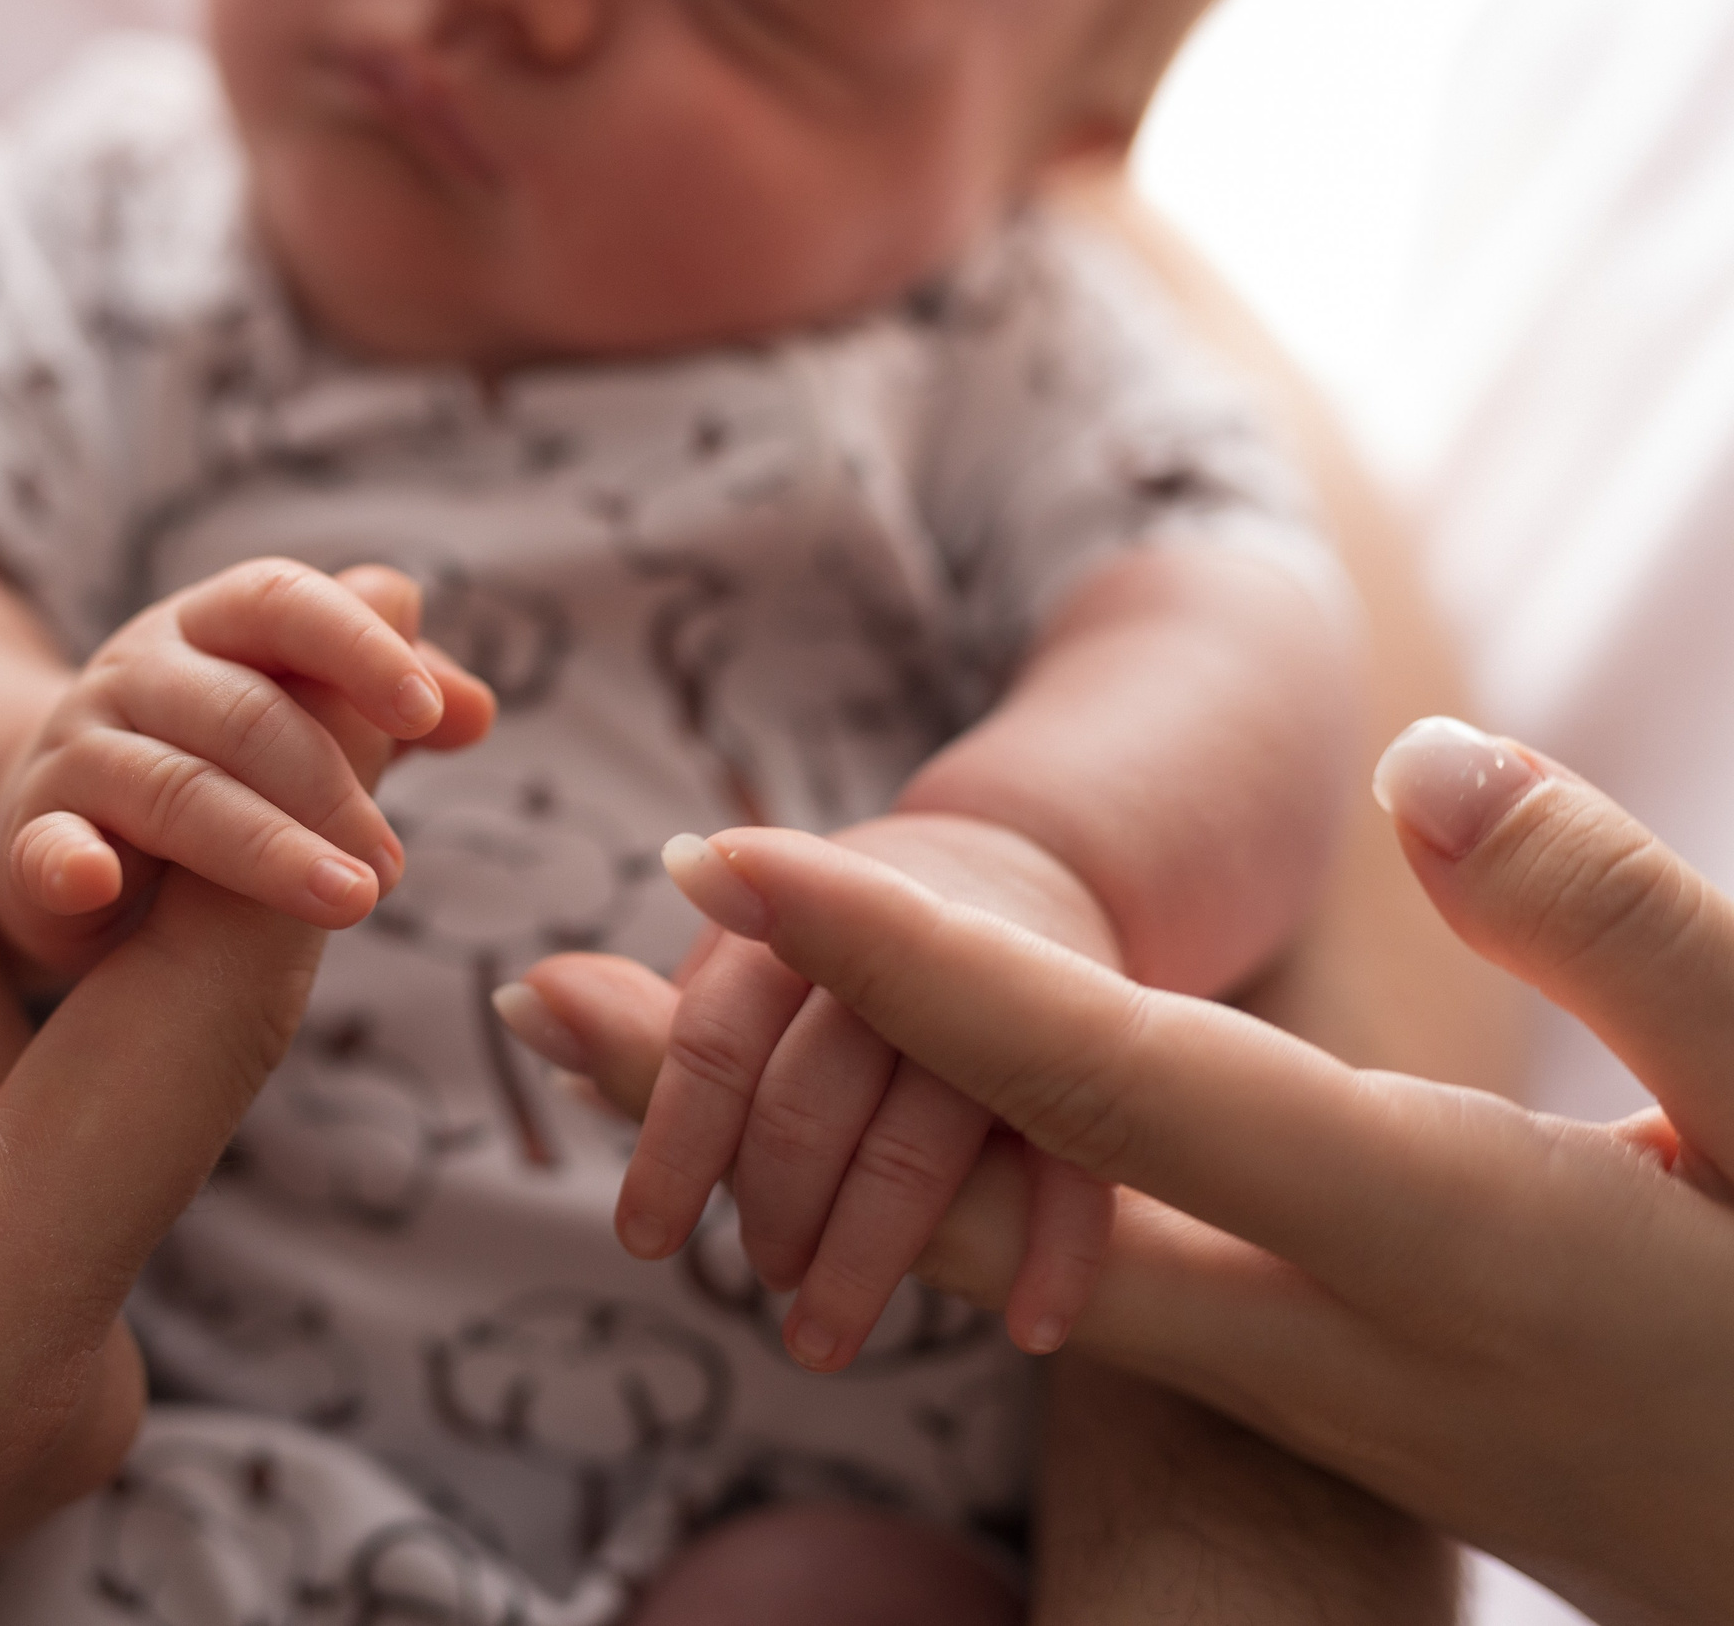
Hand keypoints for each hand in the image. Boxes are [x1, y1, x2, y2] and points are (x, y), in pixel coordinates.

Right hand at [0, 558, 492, 975]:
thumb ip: (385, 708)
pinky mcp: (31, 838)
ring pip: (173, 786)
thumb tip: (478, 708)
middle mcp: (138, 672)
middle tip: (392, 867)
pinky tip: (99, 884)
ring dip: (264, 847)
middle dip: (331, 785)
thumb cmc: (211, 760)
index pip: (283, 602)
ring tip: (348, 903)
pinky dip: (68, 861)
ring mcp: (79, 751)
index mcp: (214, 627)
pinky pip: (45, 844)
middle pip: (242, 711)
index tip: (425, 709)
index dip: (356, 647)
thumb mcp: (298, 719)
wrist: (57, 813)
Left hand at [506, 814, 1120, 1364]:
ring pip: (927, 1136)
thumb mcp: (743, 979)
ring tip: (818, 1337)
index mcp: (790, 918)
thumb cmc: (837, 968)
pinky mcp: (1092, 1044)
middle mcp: (890, 942)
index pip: (715, 1035)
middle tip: (757, 1282)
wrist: (1013, 893)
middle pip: (815, 1095)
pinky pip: (1077, 1158)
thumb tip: (521, 1005)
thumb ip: (647, 1023)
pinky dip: (1057, 1249)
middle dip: (774, 1208)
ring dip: (874, 1253)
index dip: (674, 1143)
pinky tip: (1030, 1333)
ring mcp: (999, 993)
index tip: (645, 1243)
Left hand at [643, 719, 1733, 1625]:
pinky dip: (922, 1196)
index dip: (897, 960)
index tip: (720, 864)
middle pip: (957, 1193)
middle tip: (541, 988)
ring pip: (984, 1256)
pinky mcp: (1295, 1395)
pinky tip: (854, 1153)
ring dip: (802, 1145)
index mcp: (1413, 1223)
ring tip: (642, 1050)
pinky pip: (1058, 1283)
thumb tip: (1422, 763)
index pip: (1091, 1071)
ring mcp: (1281, 1386)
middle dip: (744, 1089)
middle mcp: (1296, 1327)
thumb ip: (1615, 923)